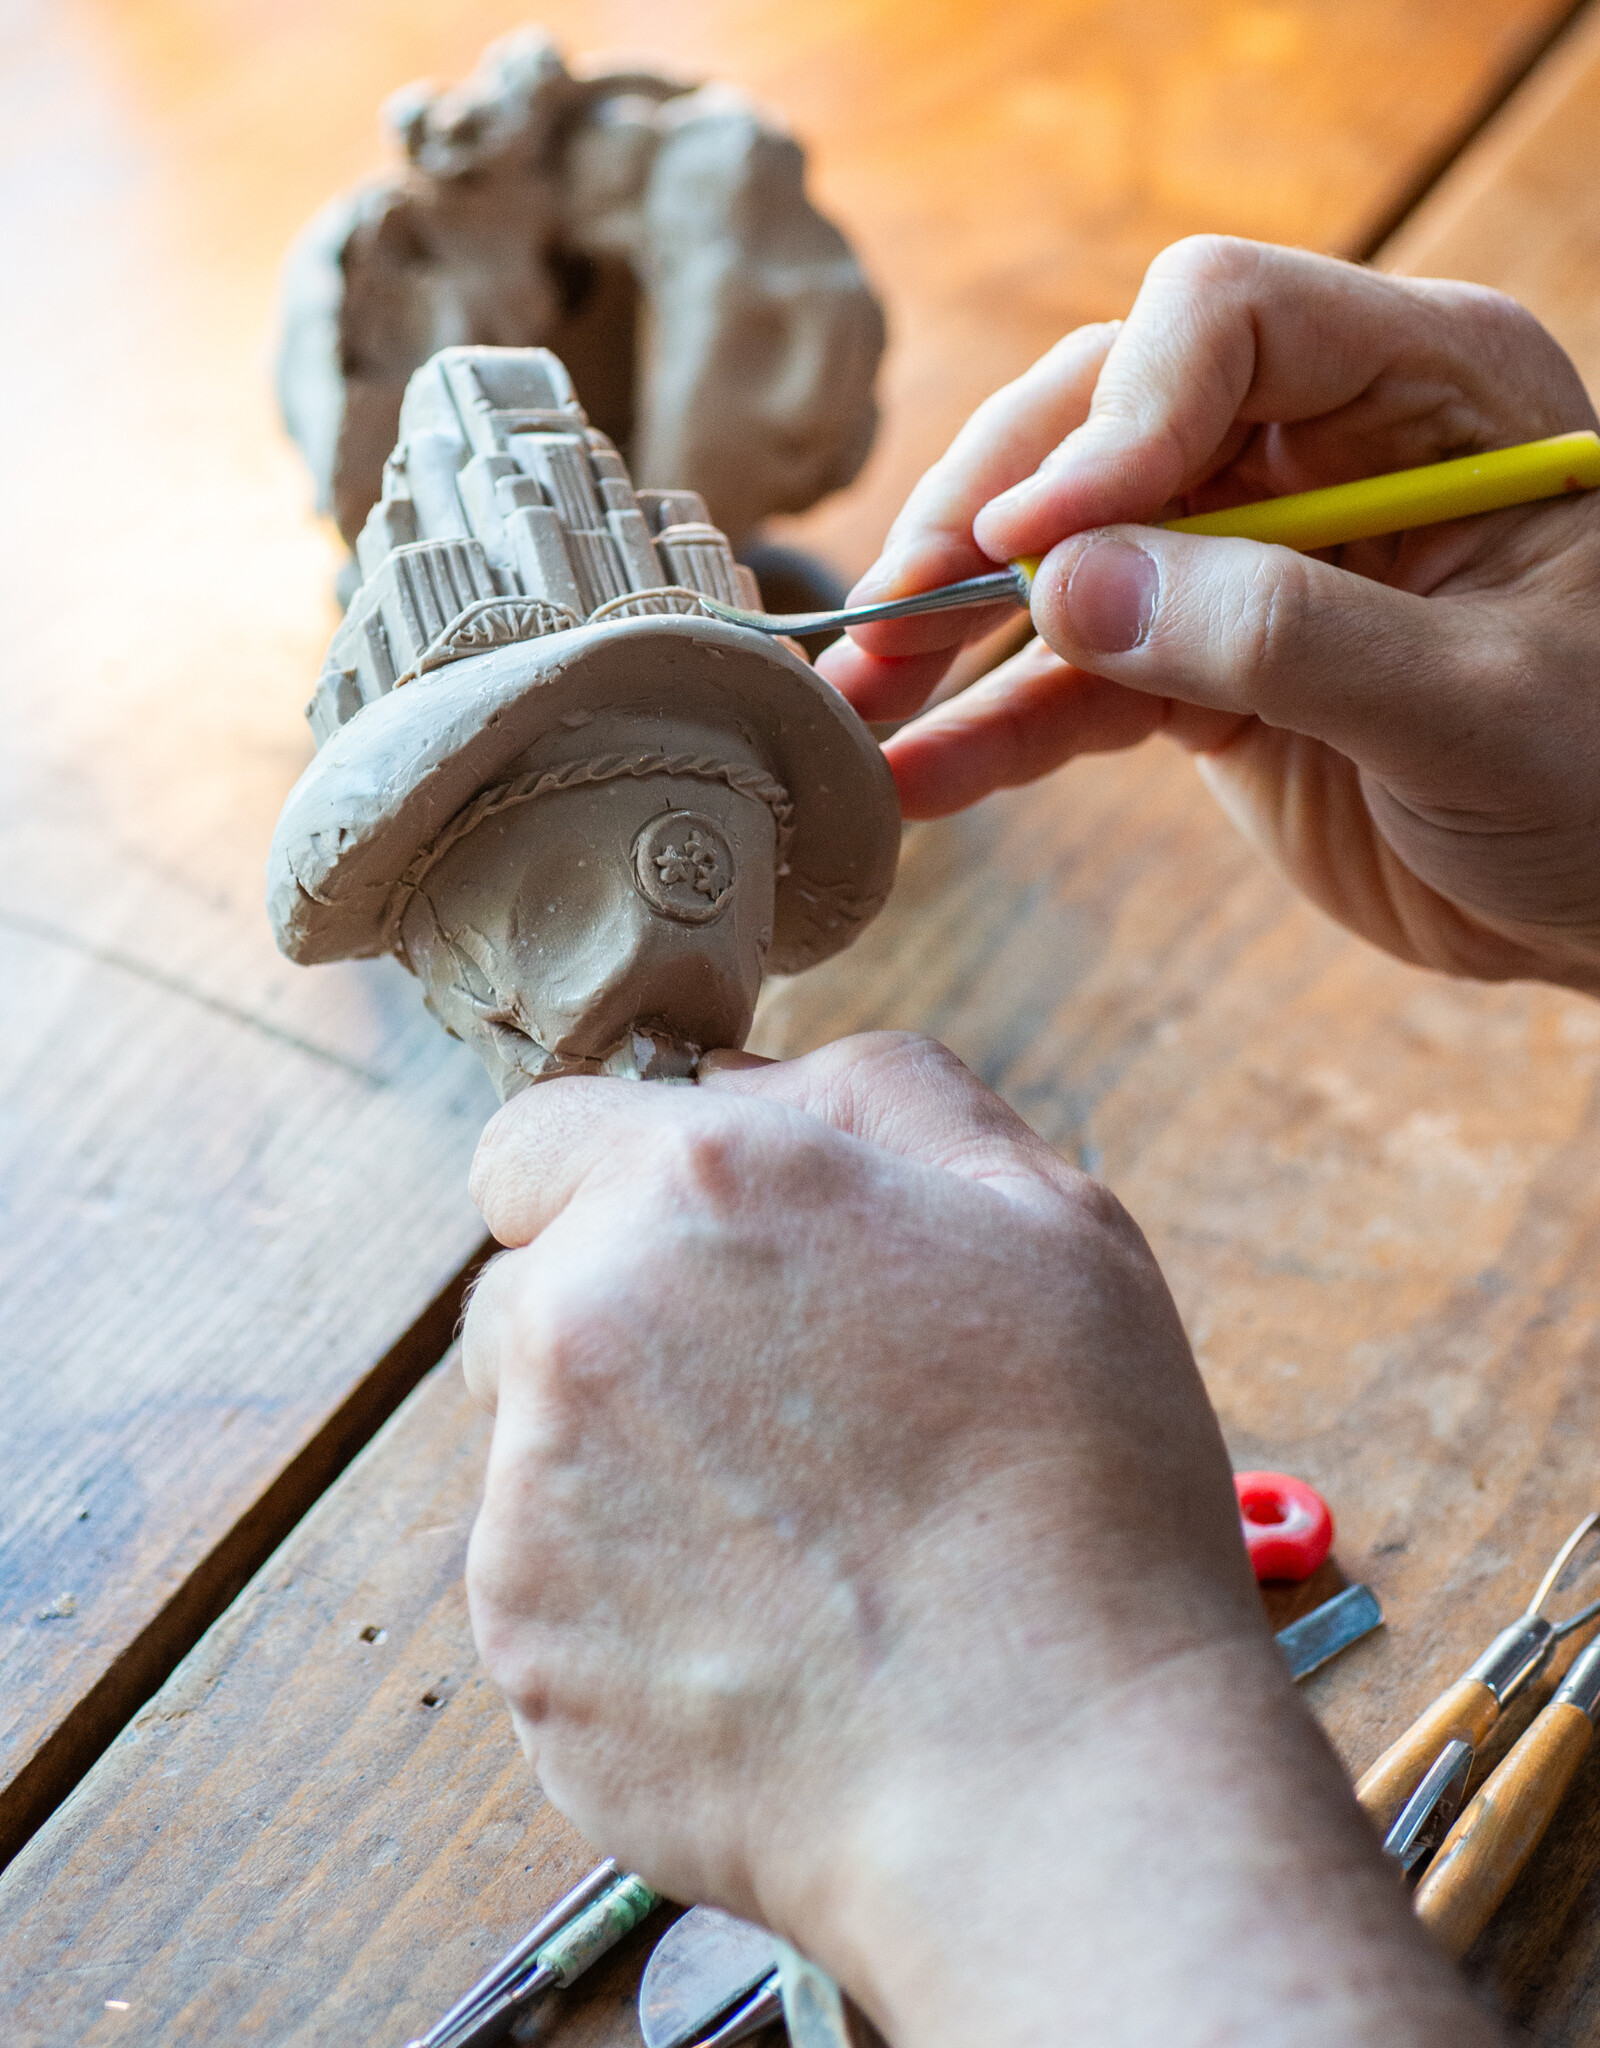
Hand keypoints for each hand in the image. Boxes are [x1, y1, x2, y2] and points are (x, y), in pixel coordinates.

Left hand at [462, 1035, 1490, 2046]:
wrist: (1055, 1776)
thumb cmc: (1080, 1490)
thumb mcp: (1048, 1216)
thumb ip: (879, 1096)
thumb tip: (746, 1078)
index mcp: (696, 1188)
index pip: (533, 1137)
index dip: (606, 1183)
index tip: (686, 1250)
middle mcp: (582, 1316)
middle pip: (521, 1285)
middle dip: (610, 1316)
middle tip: (767, 1402)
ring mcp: (531, 1489)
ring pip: (521, 1429)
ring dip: (610, 1450)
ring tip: (778, 1527)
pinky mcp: (521, 1642)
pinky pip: (536, 1574)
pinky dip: (616, 1588)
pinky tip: (756, 1624)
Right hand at [817, 238, 1599, 990]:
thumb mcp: (1474, 702)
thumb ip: (1279, 635)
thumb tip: (1071, 586)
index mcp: (1422, 385)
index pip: (1218, 320)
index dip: (1111, 419)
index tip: (1035, 541)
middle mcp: (1317, 446)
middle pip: (1101, 422)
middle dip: (986, 518)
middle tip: (892, 613)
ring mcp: (1247, 558)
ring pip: (1062, 555)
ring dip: (953, 630)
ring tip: (857, 704)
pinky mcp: (1202, 669)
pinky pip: (1076, 681)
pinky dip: (995, 729)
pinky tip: (920, 778)